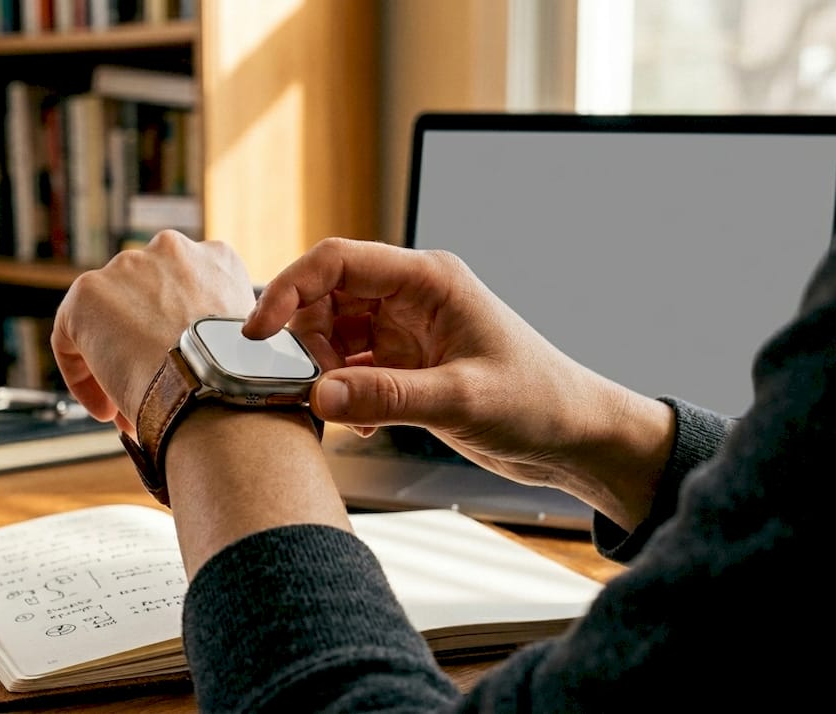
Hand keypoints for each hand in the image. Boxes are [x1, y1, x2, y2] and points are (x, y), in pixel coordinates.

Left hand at [52, 231, 256, 434]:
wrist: (214, 388)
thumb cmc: (237, 380)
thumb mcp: (243, 342)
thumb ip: (216, 332)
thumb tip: (186, 362)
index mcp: (216, 259)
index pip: (183, 289)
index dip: (173, 335)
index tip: (175, 368)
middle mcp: (171, 249)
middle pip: (140, 300)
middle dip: (140, 345)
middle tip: (148, 388)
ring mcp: (127, 267)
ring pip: (105, 317)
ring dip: (112, 360)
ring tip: (125, 403)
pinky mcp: (86, 293)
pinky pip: (70, 335)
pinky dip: (81, 374)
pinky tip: (105, 406)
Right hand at [245, 237, 672, 526]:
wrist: (575, 436)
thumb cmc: (539, 402)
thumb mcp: (461, 400)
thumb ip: (388, 396)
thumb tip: (319, 394)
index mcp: (428, 279)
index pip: (338, 260)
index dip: (289, 288)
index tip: (259, 331)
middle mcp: (412, 295)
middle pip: (326, 295)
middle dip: (305, 338)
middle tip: (304, 383)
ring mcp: (407, 328)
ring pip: (333, 332)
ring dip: (324, 369)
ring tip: (344, 410)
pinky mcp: (406, 361)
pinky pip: (351, 364)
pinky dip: (343, 391)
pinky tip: (362, 424)